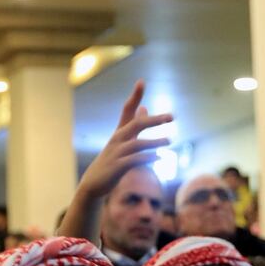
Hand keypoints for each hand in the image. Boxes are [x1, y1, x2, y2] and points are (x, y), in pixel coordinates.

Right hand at [77, 81, 172, 199]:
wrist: (92, 184)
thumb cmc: (111, 161)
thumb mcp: (122, 142)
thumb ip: (134, 125)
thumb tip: (145, 108)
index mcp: (120, 132)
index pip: (127, 110)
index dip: (134, 96)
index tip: (141, 82)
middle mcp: (117, 139)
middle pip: (136, 124)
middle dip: (154, 120)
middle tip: (172, 117)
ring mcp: (117, 153)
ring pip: (137, 143)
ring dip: (155, 142)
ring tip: (170, 141)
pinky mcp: (117, 167)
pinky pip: (135, 160)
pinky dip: (148, 158)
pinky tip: (160, 158)